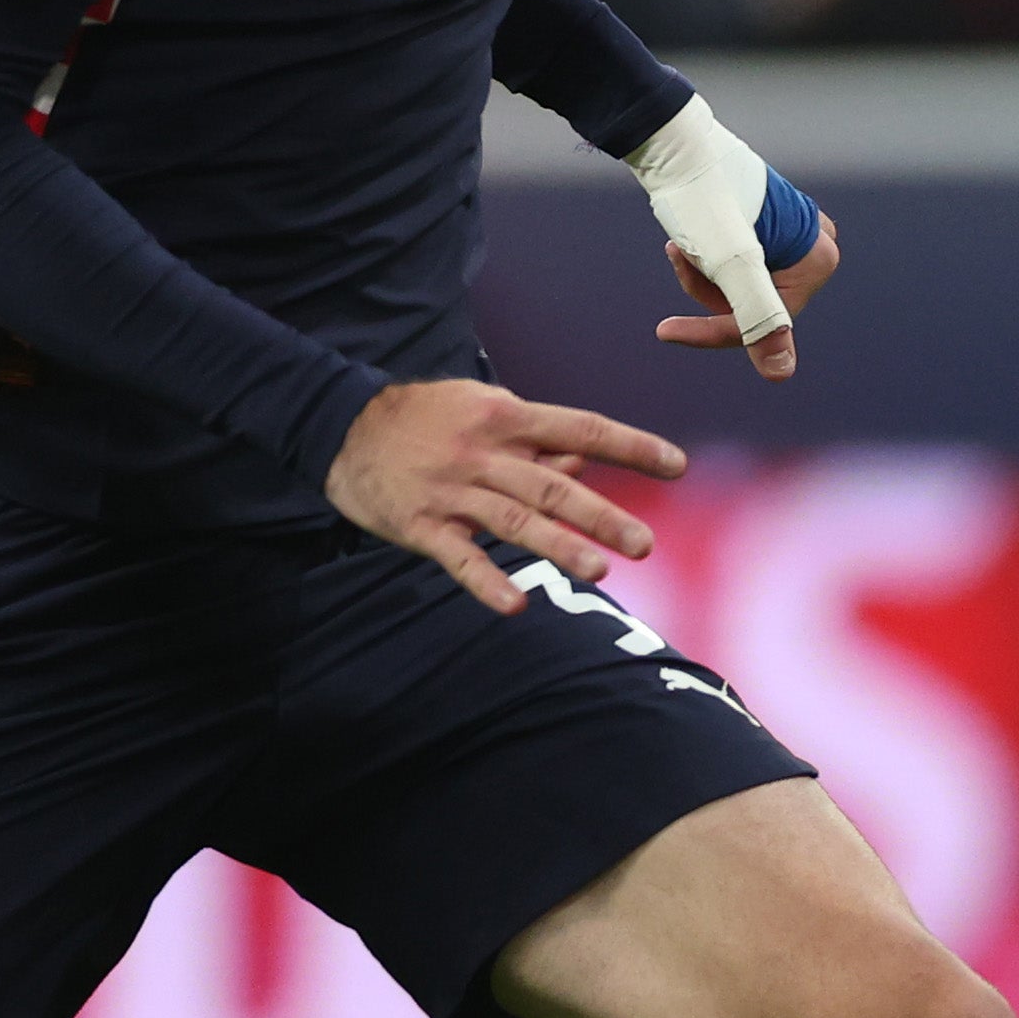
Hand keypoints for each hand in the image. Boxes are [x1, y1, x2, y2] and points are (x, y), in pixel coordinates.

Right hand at [328, 379, 683, 607]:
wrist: (341, 425)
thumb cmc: (431, 419)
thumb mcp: (486, 410)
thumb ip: (537, 439)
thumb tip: (586, 461)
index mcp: (508, 417)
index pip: (582, 428)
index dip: (631, 447)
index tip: (677, 465)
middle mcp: (484, 452)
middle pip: (552, 485)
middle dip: (601, 515)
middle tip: (645, 544)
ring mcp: (451, 490)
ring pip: (513, 520)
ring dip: (558, 546)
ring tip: (602, 570)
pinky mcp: (419, 524)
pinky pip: (457, 556)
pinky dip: (486, 581)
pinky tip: (515, 606)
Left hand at [656, 211, 840, 377]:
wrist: (672, 144)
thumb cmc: (701, 199)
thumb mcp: (729, 265)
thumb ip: (759, 320)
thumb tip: (782, 374)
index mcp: (817, 259)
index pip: (764, 322)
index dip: (711, 330)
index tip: (663, 330)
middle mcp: (814, 248)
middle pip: (756, 305)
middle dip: (709, 291)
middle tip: (680, 253)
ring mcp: (792, 237)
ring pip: (743, 286)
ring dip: (704, 273)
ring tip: (680, 242)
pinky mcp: (768, 227)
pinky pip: (739, 265)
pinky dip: (708, 259)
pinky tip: (689, 236)